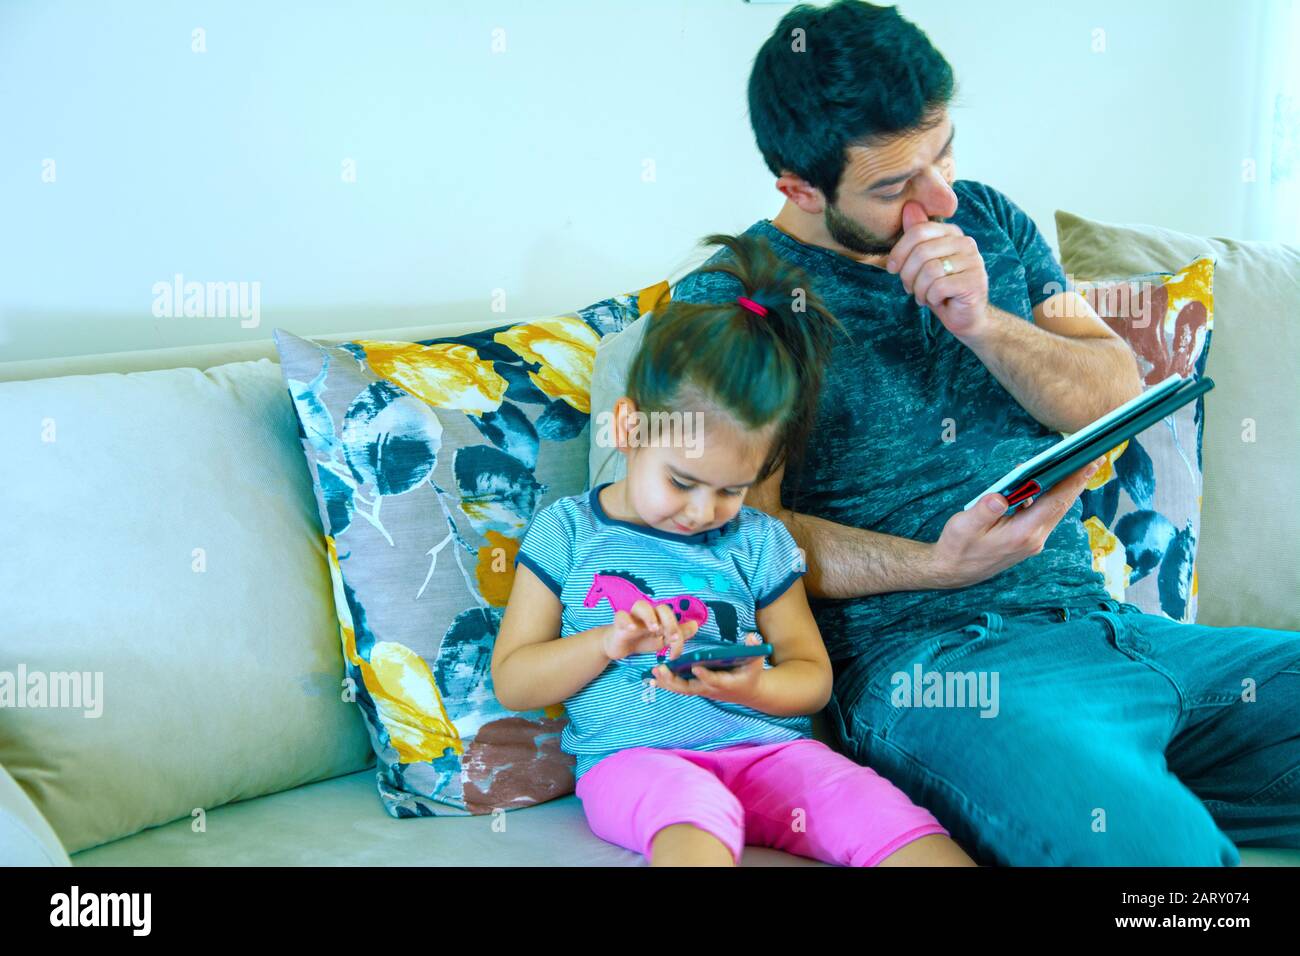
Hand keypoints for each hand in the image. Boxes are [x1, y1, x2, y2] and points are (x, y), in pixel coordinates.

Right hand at [602, 599, 698, 661]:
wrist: (619, 646)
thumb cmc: (642, 640)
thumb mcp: (662, 640)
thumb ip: (678, 634)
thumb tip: (696, 625)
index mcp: (660, 618)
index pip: (673, 618)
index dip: (677, 632)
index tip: (674, 652)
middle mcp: (648, 614)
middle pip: (661, 608)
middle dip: (669, 622)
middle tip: (669, 637)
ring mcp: (633, 617)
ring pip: (641, 605)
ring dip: (650, 616)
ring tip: (654, 629)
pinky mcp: (619, 623)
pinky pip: (621, 616)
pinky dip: (627, 620)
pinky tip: (632, 629)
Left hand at [648, 632, 766, 707]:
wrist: (748, 692)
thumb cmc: (751, 674)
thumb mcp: (756, 662)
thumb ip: (754, 650)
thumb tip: (751, 637)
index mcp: (725, 683)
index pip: (713, 680)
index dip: (705, 675)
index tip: (695, 667)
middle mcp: (710, 689)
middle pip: (690, 688)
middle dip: (674, 681)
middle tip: (661, 670)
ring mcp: (702, 690)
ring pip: (682, 689)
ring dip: (666, 682)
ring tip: (653, 673)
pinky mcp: (697, 688)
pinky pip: (679, 688)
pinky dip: (666, 684)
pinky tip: (652, 679)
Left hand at [887, 200, 990, 338]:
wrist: (965, 316)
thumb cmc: (940, 288)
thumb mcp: (922, 261)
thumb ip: (916, 236)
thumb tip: (909, 206)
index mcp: (952, 233)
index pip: (918, 231)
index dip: (898, 252)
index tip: (891, 269)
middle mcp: (966, 242)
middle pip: (921, 252)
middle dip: (907, 275)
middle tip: (909, 288)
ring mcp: (973, 261)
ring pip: (929, 271)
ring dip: (919, 289)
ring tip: (923, 295)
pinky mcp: (975, 281)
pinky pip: (939, 286)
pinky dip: (931, 297)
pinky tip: (936, 300)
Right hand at [928, 456, 1105, 588]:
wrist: (952, 571)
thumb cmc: (957, 547)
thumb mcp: (963, 526)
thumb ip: (983, 511)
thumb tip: (999, 497)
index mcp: (1022, 533)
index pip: (1054, 502)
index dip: (1074, 481)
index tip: (1090, 463)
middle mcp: (1034, 539)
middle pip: (1062, 505)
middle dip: (1078, 481)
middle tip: (1094, 458)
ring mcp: (1033, 542)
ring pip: (1055, 511)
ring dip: (1066, 490)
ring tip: (1075, 467)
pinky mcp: (1028, 541)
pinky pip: (1045, 516)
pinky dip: (1051, 499)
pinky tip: (1047, 485)